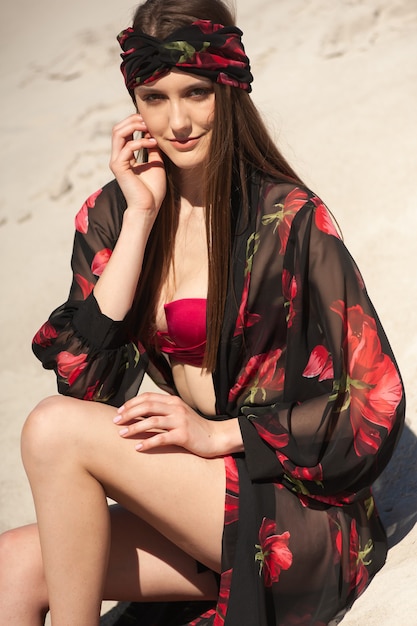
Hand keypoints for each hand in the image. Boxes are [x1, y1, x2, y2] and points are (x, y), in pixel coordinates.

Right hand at [109, 113, 165, 219]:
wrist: (148, 208)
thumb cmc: (152, 190)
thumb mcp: (156, 163)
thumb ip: (152, 148)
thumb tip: (154, 134)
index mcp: (125, 156)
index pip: (124, 131)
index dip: (136, 123)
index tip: (152, 122)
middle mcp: (118, 157)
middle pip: (118, 128)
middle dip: (133, 120)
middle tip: (149, 120)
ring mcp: (116, 162)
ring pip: (118, 133)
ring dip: (134, 126)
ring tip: (148, 127)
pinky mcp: (118, 167)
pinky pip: (127, 147)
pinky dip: (140, 142)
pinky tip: (153, 143)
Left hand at [113, 393, 242, 457]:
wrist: (216, 437)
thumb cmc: (195, 427)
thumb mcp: (179, 414)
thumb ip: (163, 411)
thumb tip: (140, 414)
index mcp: (173, 401)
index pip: (147, 397)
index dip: (131, 403)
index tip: (119, 411)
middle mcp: (176, 408)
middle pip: (147, 406)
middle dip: (128, 413)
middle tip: (115, 422)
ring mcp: (180, 421)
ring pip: (152, 421)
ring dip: (134, 427)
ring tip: (121, 434)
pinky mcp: (183, 435)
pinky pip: (161, 438)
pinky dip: (148, 443)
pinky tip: (138, 448)